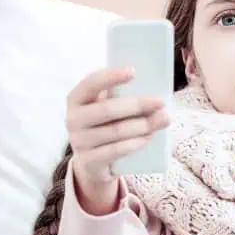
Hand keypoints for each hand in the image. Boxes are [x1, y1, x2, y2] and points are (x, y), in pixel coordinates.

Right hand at [66, 67, 169, 213]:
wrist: (92, 163)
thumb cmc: (105, 126)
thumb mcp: (106, 108)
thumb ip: (120, 96)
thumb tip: (153, 89)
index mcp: (76, 99)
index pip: (90, 83)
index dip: (110, 77)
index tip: (133, 71)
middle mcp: (73, 119)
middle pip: (107, 109)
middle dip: (137, 104)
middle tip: (160, 101)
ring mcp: (79, 142)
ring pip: (115, 131)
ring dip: (142, 125)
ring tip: (162, 120)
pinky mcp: (89, 161)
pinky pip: (115, 151)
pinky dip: (134, 143)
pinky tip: (148, 137)